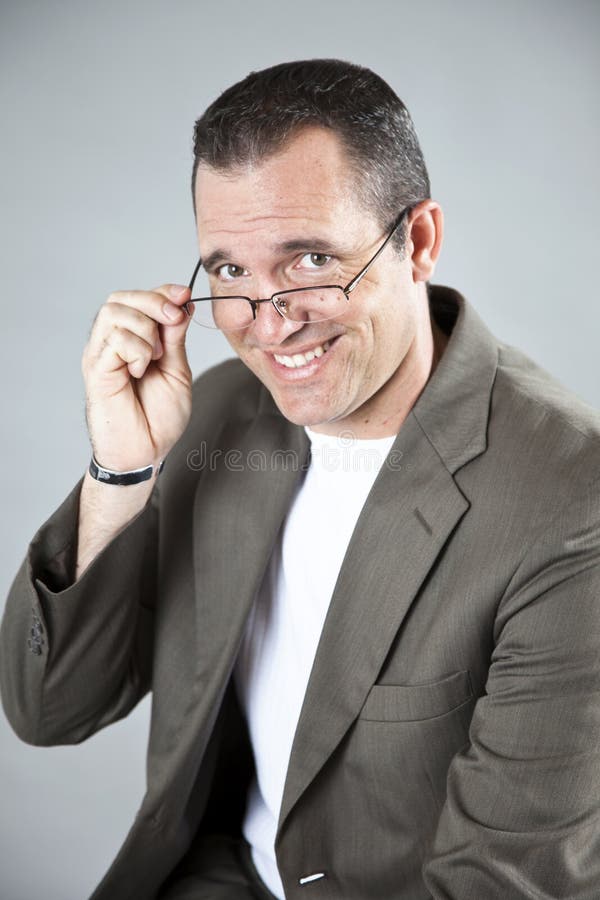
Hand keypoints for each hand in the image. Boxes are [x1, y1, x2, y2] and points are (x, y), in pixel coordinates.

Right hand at [82, 284, 193, 470]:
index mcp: (133, 341)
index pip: (139, 299)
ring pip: (115, 312)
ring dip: (145, 330)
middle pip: (121, 298)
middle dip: (154, 302)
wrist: (147, 451)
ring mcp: (101, 354)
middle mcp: (112, 343)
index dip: (162, 292)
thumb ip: (176, 338)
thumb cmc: (159, 418)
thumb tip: (181, 304)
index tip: (185, 295)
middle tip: (174, 320)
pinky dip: (136, 350)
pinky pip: (114, 338)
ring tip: (154, 359)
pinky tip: (140, 371)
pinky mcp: (96, 369)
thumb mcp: (177, 370)